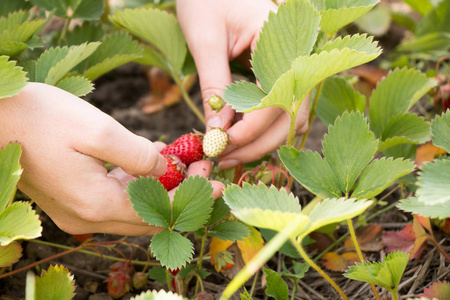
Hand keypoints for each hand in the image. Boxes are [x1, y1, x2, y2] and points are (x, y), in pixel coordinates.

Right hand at [0, 83, 219, 235]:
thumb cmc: (42, 118)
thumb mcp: (100, 131)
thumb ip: (140, 156)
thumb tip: (168, 167)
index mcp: (98, 204)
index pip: (160, 213)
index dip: (193, 199)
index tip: (218, 183)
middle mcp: (88, 218)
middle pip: (149, 216)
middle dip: (181, 194)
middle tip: (203, 170)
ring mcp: (77, 212)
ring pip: (133, 208)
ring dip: (160, 188)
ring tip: (181, 160)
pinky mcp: (71, 200)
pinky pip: (115, 199)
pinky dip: (137, 184)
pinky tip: (149, 160)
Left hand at [177, 0, 308, 168]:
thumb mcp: (206, 39)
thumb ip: (215, 85)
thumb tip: (217, 132)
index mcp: (281, 40)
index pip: (276, 98)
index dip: (251, 129)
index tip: (222, 144)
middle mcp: (296, 55)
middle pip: (291, 116)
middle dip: (258, 143)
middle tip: (223, 159)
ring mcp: (292, 65)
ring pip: (290, 118)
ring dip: (263, 141)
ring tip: (228, 153)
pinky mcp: (280, 73)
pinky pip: (281, 109)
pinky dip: (262, 129)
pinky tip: (238, 138)